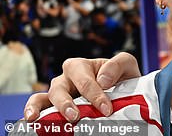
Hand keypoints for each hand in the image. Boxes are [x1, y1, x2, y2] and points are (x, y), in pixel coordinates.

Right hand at [23, 52, 140, 121]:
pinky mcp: (53, 105)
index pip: (84, 79)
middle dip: (67, 103)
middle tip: (76, 116)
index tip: (106, 109)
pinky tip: (32, 119)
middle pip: (60, 88)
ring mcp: (58, 93)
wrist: (125, 92)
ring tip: (57, 119)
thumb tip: (102, 79)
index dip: (95, 94)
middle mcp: (66, 79)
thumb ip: (118, 64)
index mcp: (81, 66)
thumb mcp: (126, 65)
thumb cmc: (121, 78)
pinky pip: (38, 105)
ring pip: (46, 97)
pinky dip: (32, 110)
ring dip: (51, 109)